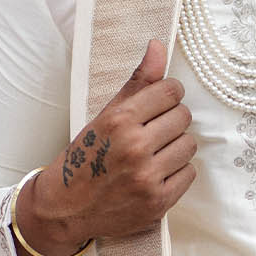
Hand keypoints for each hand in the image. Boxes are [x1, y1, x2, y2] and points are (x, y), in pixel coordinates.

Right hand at [15, 38, 197, 255]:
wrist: (66, 208)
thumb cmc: (86, 157)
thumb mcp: (105, 116)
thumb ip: (137, 82)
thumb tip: (159, 46)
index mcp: (119, 121)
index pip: (170, 91)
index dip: (168, 95)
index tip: (159, 103)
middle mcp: (135, 147)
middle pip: (183, 117)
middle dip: (171, 121)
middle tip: (153, 131)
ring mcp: (147, 177)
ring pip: (189, 145)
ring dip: (175, 147)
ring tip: (154, 153)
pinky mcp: (158, 202)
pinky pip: (189, 173)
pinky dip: (177, 172)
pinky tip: (157, 172)